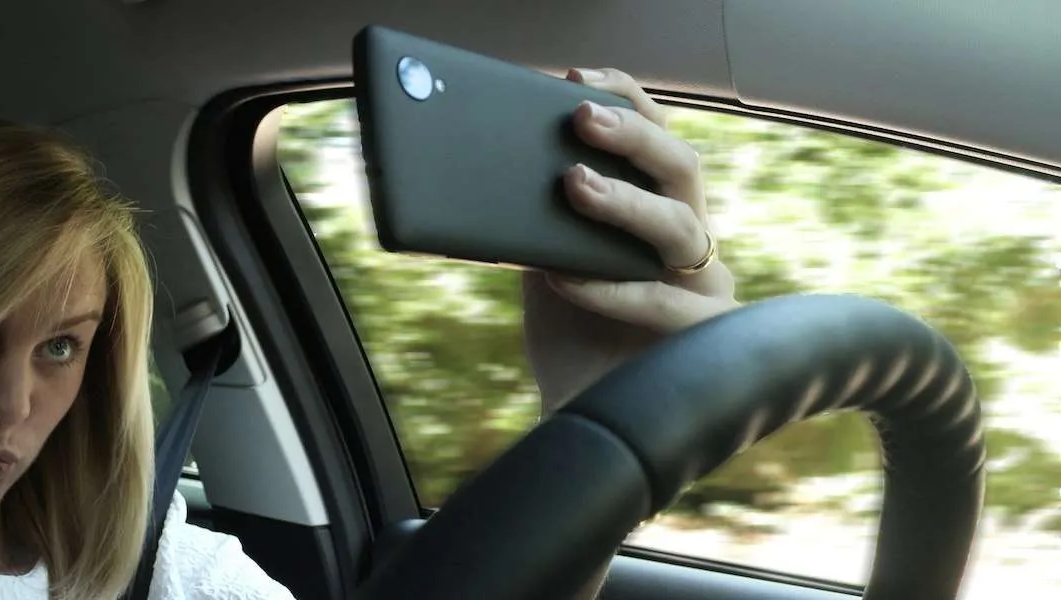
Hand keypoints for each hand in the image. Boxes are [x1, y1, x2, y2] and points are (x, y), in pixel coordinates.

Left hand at [523, 67, 738, 412]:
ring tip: (572, 185)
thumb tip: (497, 164)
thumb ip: (538, 220)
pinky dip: (610, 287)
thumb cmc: (568, 335)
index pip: (657, 140)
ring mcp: (706, 287)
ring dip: (624, 203)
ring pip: (681, 229)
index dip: (626, 102)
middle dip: (632, 135)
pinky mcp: (707, 338)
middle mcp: (690, 242)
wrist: (580, 420)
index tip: (576, 78)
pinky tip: (563, 276)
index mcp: (657, 212)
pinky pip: (663, 302)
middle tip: (579, 117)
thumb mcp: (543, 262)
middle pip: (682, 170)